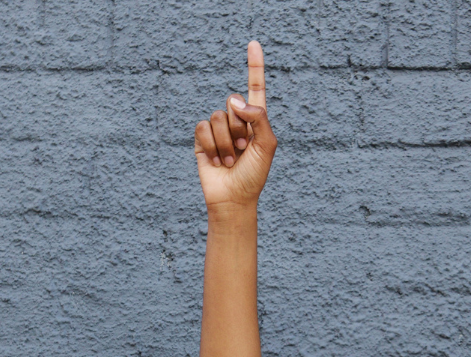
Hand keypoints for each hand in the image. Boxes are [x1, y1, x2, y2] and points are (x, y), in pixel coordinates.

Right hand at [194, 41, 276, 214]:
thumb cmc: (254, 176)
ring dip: (226, 142)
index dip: (254, 66)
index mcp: (256, 121)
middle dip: (240, 127)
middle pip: (233, 102)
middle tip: (244, 149)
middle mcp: (237, 121)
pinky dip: (212, 146)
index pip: (255, 89)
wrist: (234, 199)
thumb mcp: (267, 146)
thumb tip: (235, 100)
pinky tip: (218, 161)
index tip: (254, 44)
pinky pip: (203, 127)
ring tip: (232, 160)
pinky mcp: (202, 139)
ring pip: (218, 117)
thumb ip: (260, 118)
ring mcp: (218, 129)